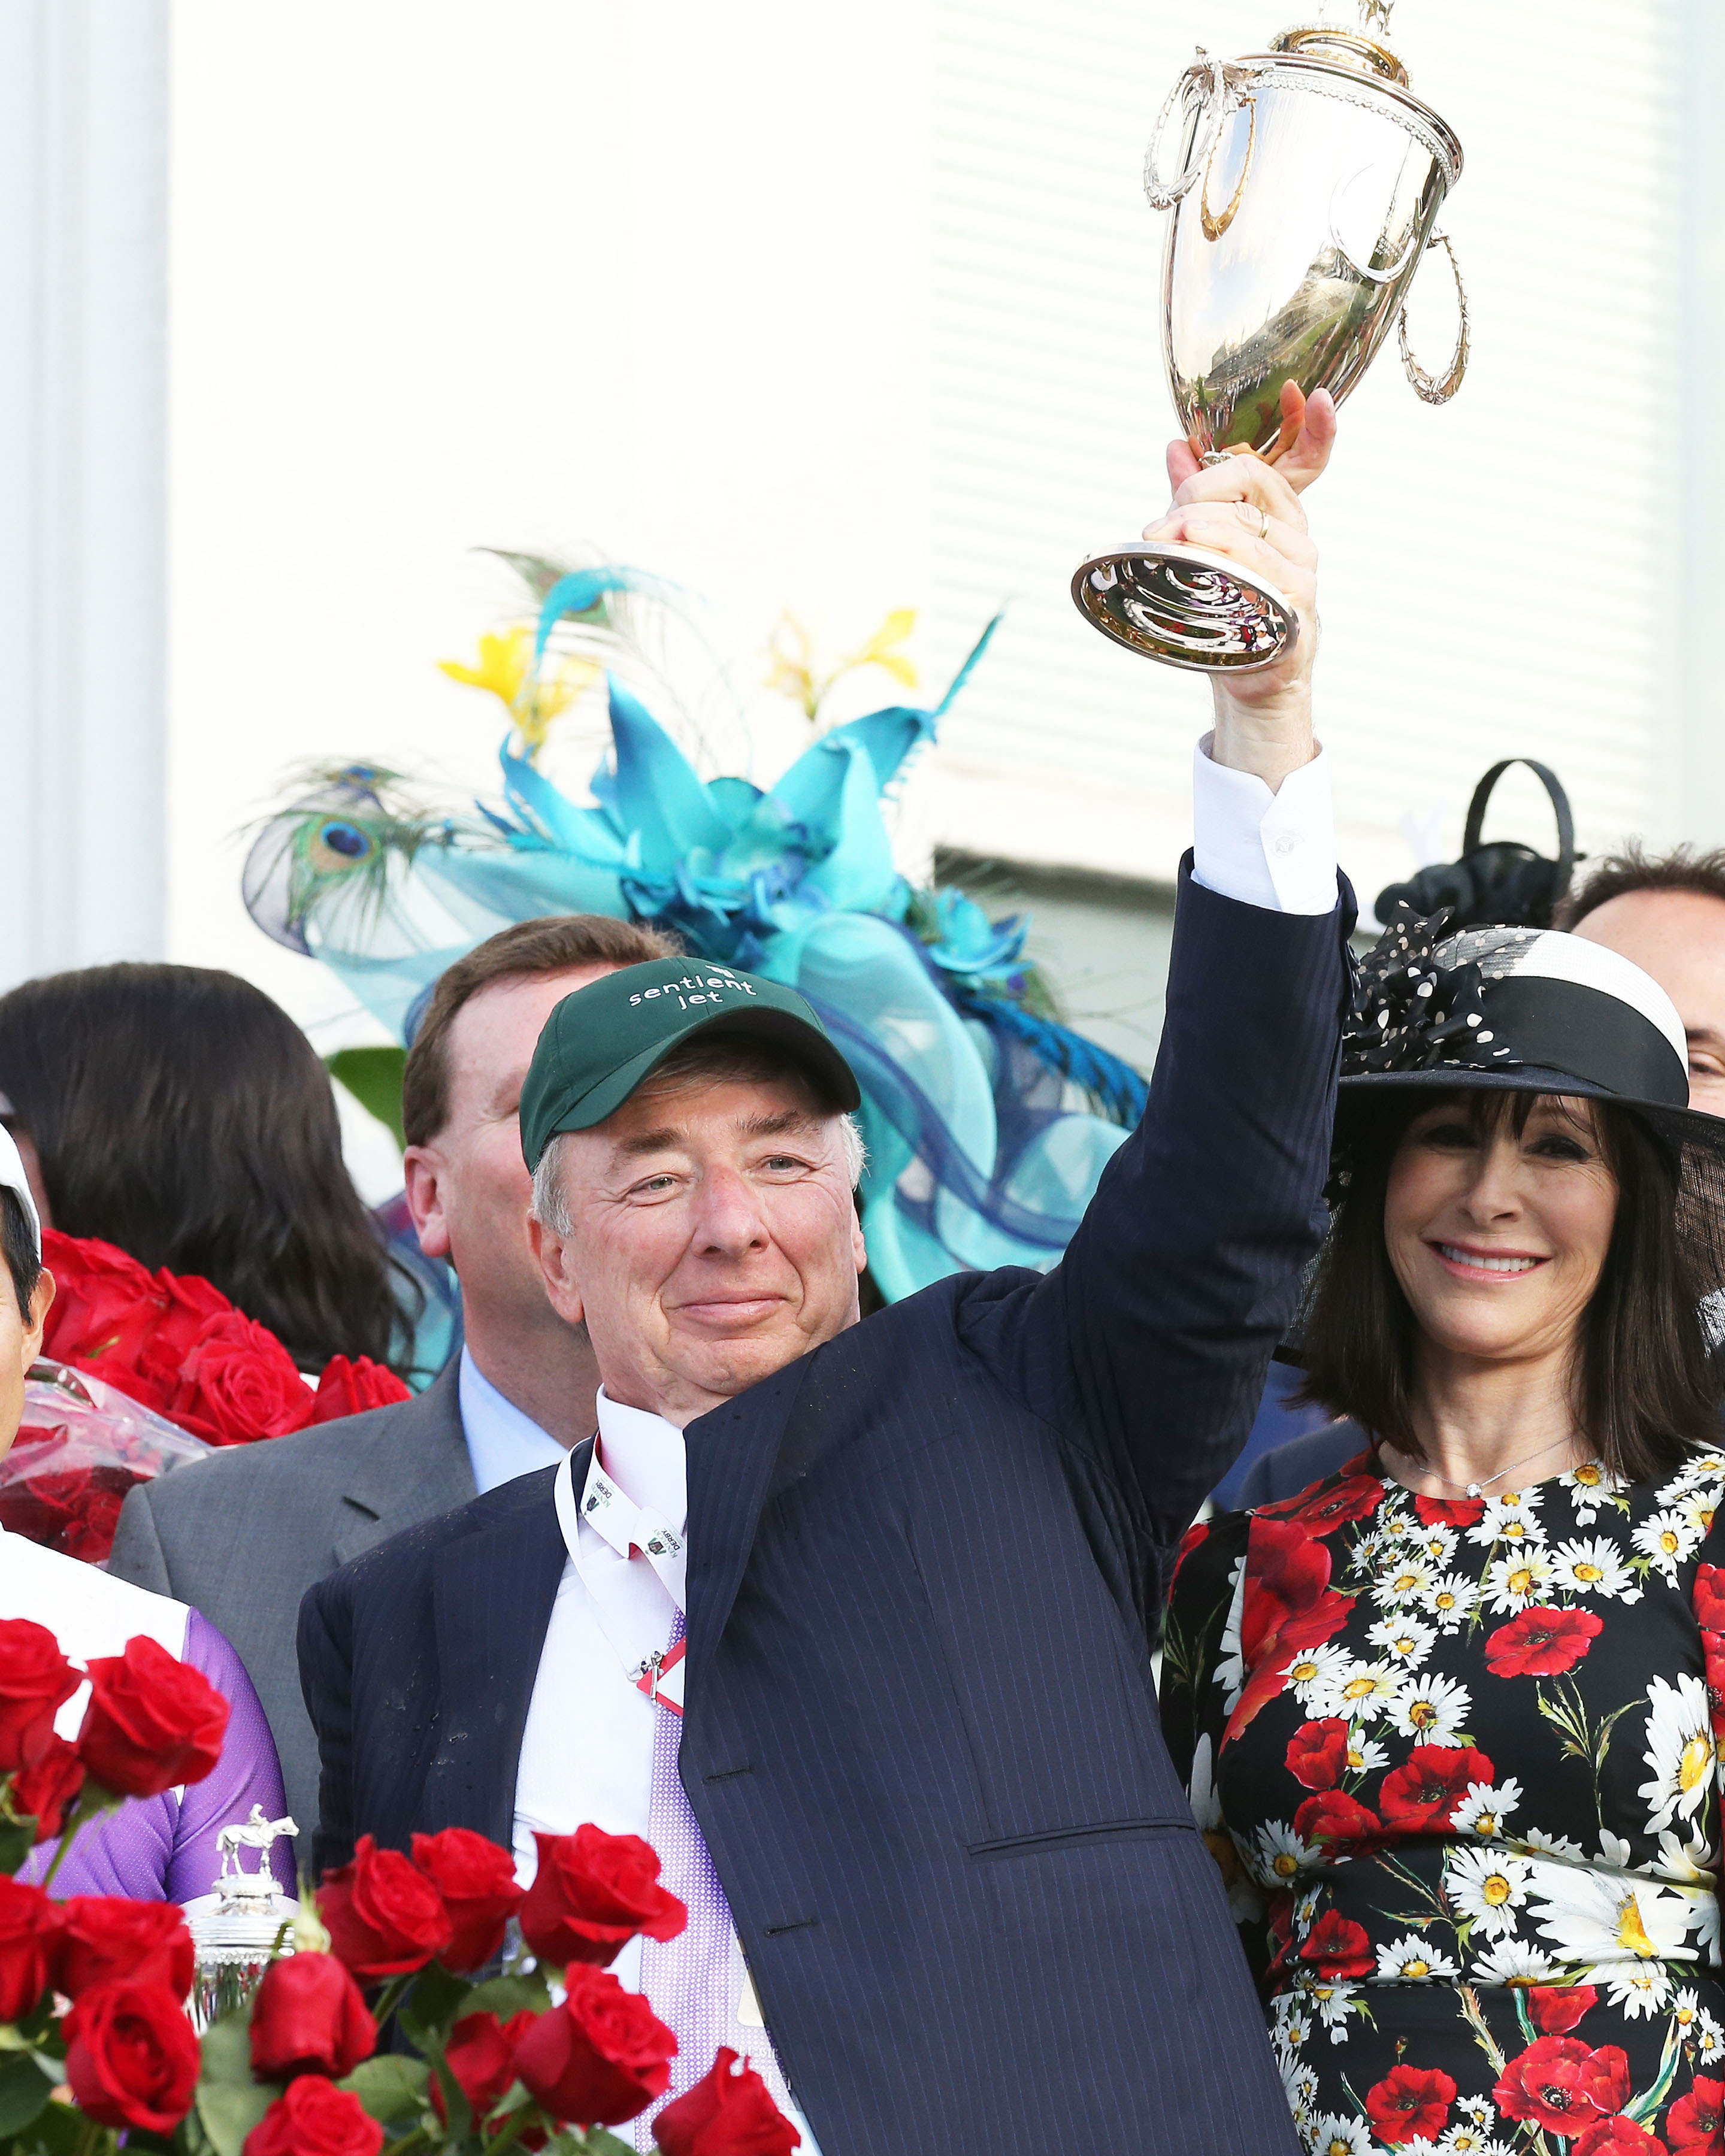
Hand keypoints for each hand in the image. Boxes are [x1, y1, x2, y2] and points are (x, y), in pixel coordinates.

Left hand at [1143, 383, 1336, 790]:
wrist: (1251, 682)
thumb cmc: (1230, 612)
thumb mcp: (1207, 548)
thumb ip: (1195, 499)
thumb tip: (1178, 445)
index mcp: (1283, 517)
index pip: (1304, 461)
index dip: (1314, 429)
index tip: (1311, 396)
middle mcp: (1299, 540)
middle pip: (1253, 481)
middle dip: (1200, 487)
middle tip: (1161, 519)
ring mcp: (1300, 575)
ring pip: (1246, 527)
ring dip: (1196, 526)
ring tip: (1161, 538)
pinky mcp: (1292, 612)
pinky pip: (1254, 573)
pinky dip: (1220, 559)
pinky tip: (1192, 556)